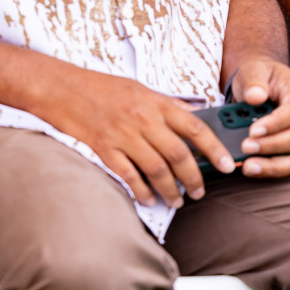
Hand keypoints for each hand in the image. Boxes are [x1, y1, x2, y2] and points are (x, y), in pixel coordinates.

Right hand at [40, 69, 235, 207]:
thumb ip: (166, 106)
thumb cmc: (101, 88)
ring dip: (170, 189)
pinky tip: (149, 199)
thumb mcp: (140, 89)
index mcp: (157, 102)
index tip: (227, 164)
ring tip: (177, 201)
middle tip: (200, 191)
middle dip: (194, 177)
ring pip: (156, 168)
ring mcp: (123, 135)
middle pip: (178, 154)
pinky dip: (141, 190)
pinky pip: (128, 175)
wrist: (62, 87)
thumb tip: (191, 118)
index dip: (215, 149)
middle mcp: (143, 118)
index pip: (196, 128)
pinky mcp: (104, 148)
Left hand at [228, 56, 289, 177]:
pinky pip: (289, 165)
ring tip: (249, 167)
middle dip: (271, 146)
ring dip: (273, 165)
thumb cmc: (259, 76)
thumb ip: (254, 81)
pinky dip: (271, 170)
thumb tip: (255, 97)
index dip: (276, 124)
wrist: (261, 85)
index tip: (253, 131)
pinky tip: (252, 169)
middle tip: (245, 147)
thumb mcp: (253, 70)